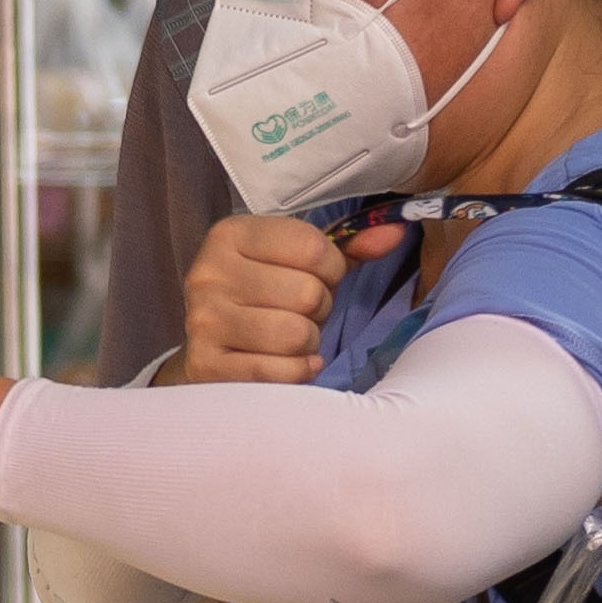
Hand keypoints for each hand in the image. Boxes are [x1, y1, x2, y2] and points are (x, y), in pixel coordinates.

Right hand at [175, 210, 395, 387]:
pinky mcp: (207, 365)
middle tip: (301, 312)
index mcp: (230, 234)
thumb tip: (398, 231)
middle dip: (319, 308)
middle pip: (307, 293)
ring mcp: (203, 321)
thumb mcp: (296, 260)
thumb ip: (347, 246)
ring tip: (291, 336)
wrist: (208, 344)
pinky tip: (289, 362)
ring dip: (308, 342)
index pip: (314, 248)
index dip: (332, 269)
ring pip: (296, 334)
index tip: (317, 277)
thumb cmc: (262, 295)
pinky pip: (281, 372)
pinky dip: (298, 371)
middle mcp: (209, 274)